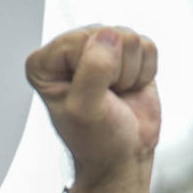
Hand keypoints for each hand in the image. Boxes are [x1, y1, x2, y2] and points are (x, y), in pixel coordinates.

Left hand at [26, 25, 159, 192]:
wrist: (122, 158)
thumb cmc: (97, 141)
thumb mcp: (85, 111)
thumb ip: (93, 69)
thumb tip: (110, 36)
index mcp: (44, 64)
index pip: (79, 40)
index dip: (94, 70)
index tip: (90, 98)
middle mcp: (68, 51)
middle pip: (107, 33)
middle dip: (115, 72)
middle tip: (106, 99)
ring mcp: (98, 49)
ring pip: (130, 38)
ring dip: (130, 74)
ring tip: (116, 96)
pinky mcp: (125, 53)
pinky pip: (147, 46)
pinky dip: (144, 73)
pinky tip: (129, 90)